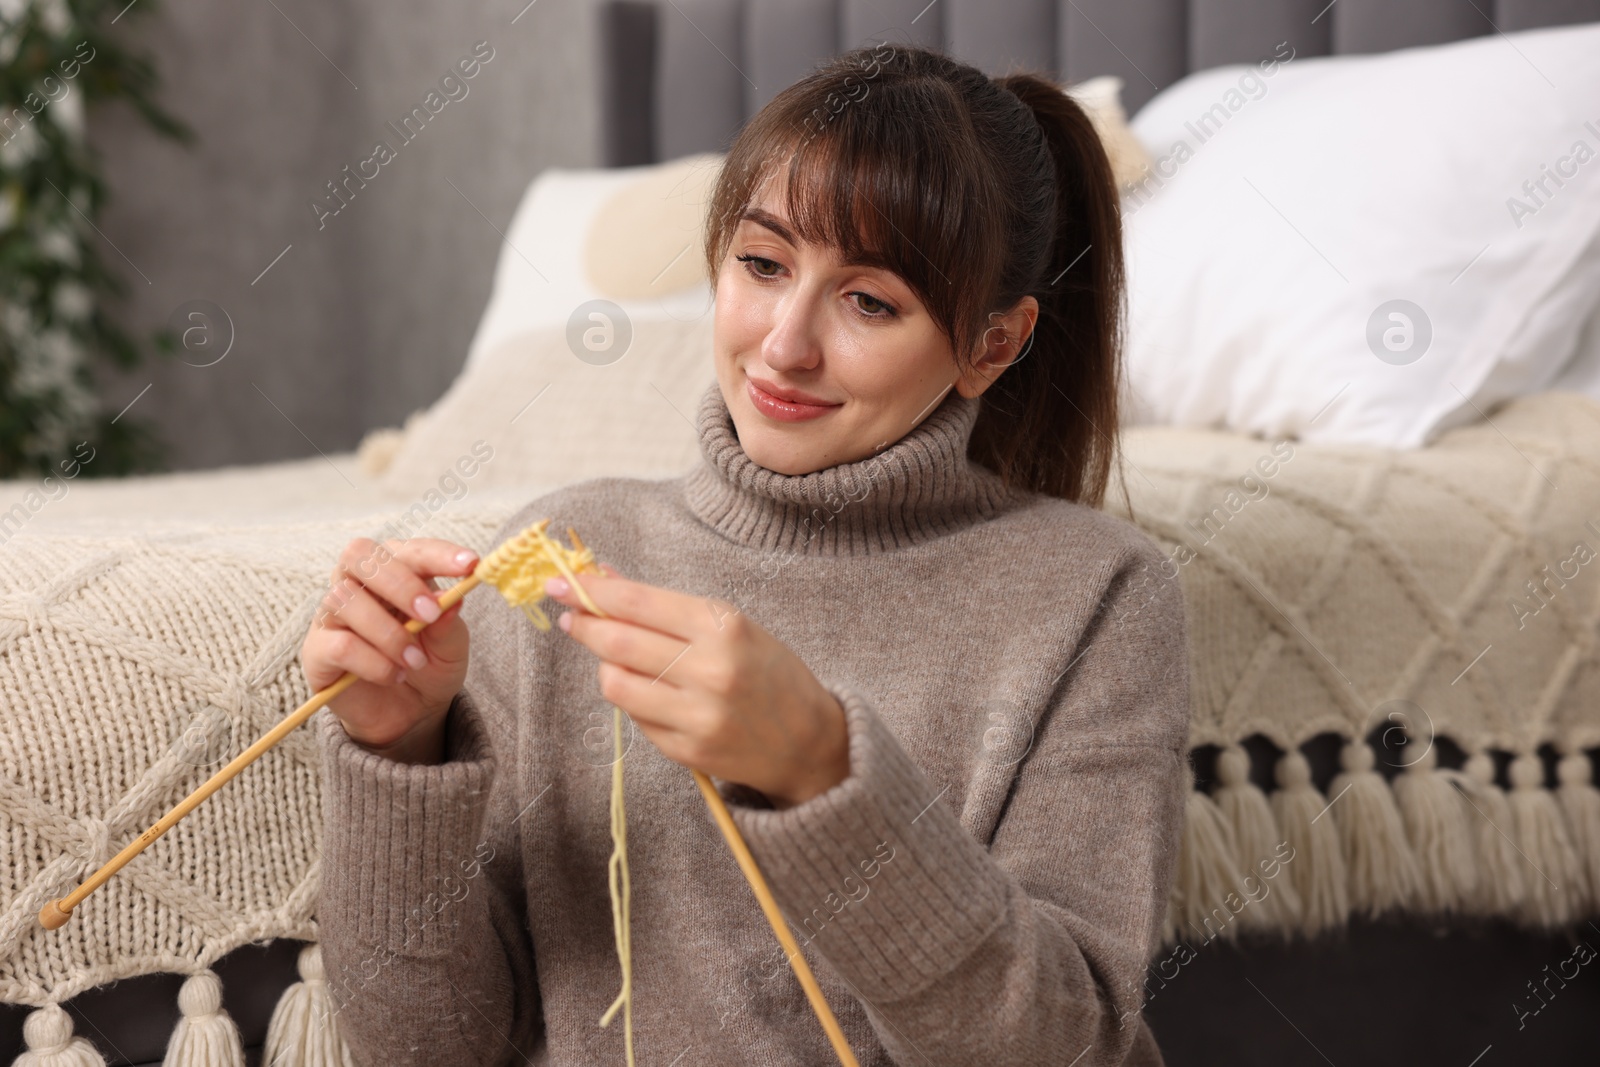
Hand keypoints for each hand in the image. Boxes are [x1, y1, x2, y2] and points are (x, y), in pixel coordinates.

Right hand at [299, 537, 479, 764]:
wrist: (407, 714)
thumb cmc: (429, 665)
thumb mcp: (450, 647)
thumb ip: (448, 623)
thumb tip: (451, 598)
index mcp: (395, 571)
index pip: (409, 549)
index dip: (438, 554)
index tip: (470, 565)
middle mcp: (357, 584)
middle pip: (359, 555)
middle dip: (399, 581)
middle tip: (430, 613)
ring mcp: (333, 615)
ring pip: (346, 599)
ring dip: (389, 633)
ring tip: (416, 661)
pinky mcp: (318, 650)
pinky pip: (340, 645)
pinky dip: (374, 662)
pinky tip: (394, 675)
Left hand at [545, 564, 849, 807]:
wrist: (810, 742)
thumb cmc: (769, 673)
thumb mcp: (730, 626)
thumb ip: (667, 606)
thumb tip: (604, 577)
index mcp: (725, 627)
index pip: (638, 602)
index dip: (592, 590)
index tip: (561, 580)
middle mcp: (710, 671)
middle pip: (617, 642)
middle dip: (583, 623)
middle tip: (567, 614)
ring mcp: (697, 715)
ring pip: (615, 684)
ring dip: (605, 666)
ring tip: (616, 658)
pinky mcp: (687, 751)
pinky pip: (635, 718)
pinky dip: (633, 699)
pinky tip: (651, 692)